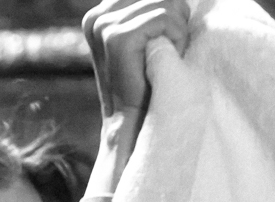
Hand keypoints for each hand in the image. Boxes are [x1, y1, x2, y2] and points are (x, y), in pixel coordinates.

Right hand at [84, 0, 191, 119]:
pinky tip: (161, 61)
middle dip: (174, 20)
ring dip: (176, 32)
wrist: (136, 118)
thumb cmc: (149, 77)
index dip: (169, 12)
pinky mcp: (117, 38)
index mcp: (102, 11)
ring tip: (161, 58)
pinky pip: (166, 18)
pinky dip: (176, 39)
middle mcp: (98, 15)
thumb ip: (152, 11)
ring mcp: (104, 26)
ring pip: (167, 3)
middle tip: (162, 52)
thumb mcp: (150, 34)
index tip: (160, 41)